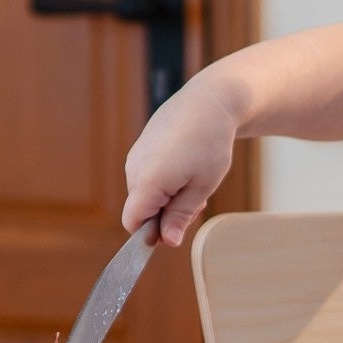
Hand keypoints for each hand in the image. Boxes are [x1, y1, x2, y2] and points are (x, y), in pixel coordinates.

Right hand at [121, 71, 241, 245]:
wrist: (208, 101)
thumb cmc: (210, 142)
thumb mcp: (202, 186)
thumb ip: (181, 215)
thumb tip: (168, 241)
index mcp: (148, 181)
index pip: (132, 222)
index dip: (150, 234)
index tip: (175, 229)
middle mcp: (135, 168)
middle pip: (142, 210)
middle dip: (166, 215)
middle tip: (197, 202)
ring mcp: (135, 156)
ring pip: (146, 194)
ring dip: (168, 198)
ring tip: (194, 181)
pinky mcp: (140, 148)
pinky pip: (147, 177)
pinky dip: (164, 182)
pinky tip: (185, 168)